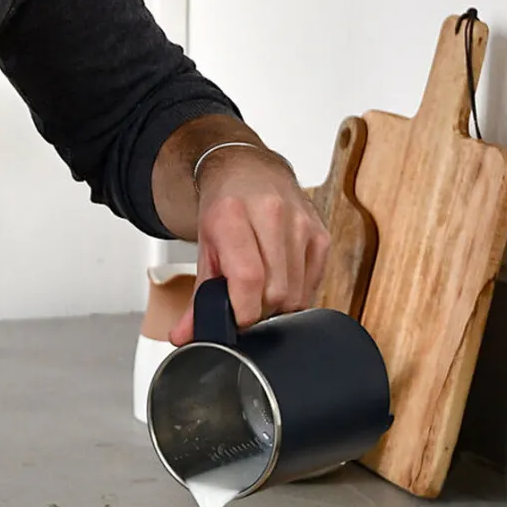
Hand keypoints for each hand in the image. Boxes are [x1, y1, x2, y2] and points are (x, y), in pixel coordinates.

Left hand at [169, 149, 328, 344]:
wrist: (248, 170)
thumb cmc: (224, 207)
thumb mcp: (204, 246)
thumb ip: (197, 296)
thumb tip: (184, 335)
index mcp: (232, 214)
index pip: (247, 278)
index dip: (243, 311)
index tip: (235, 319)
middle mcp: (270, 214)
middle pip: (274, 292)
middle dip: (259, 309)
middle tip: (245, 301)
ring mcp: (300, 223)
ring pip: (296, 294)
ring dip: (278, 304)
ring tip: (261, 288)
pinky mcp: (321, 234)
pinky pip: (313, 285)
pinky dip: (297, 293)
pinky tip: (281, 278)